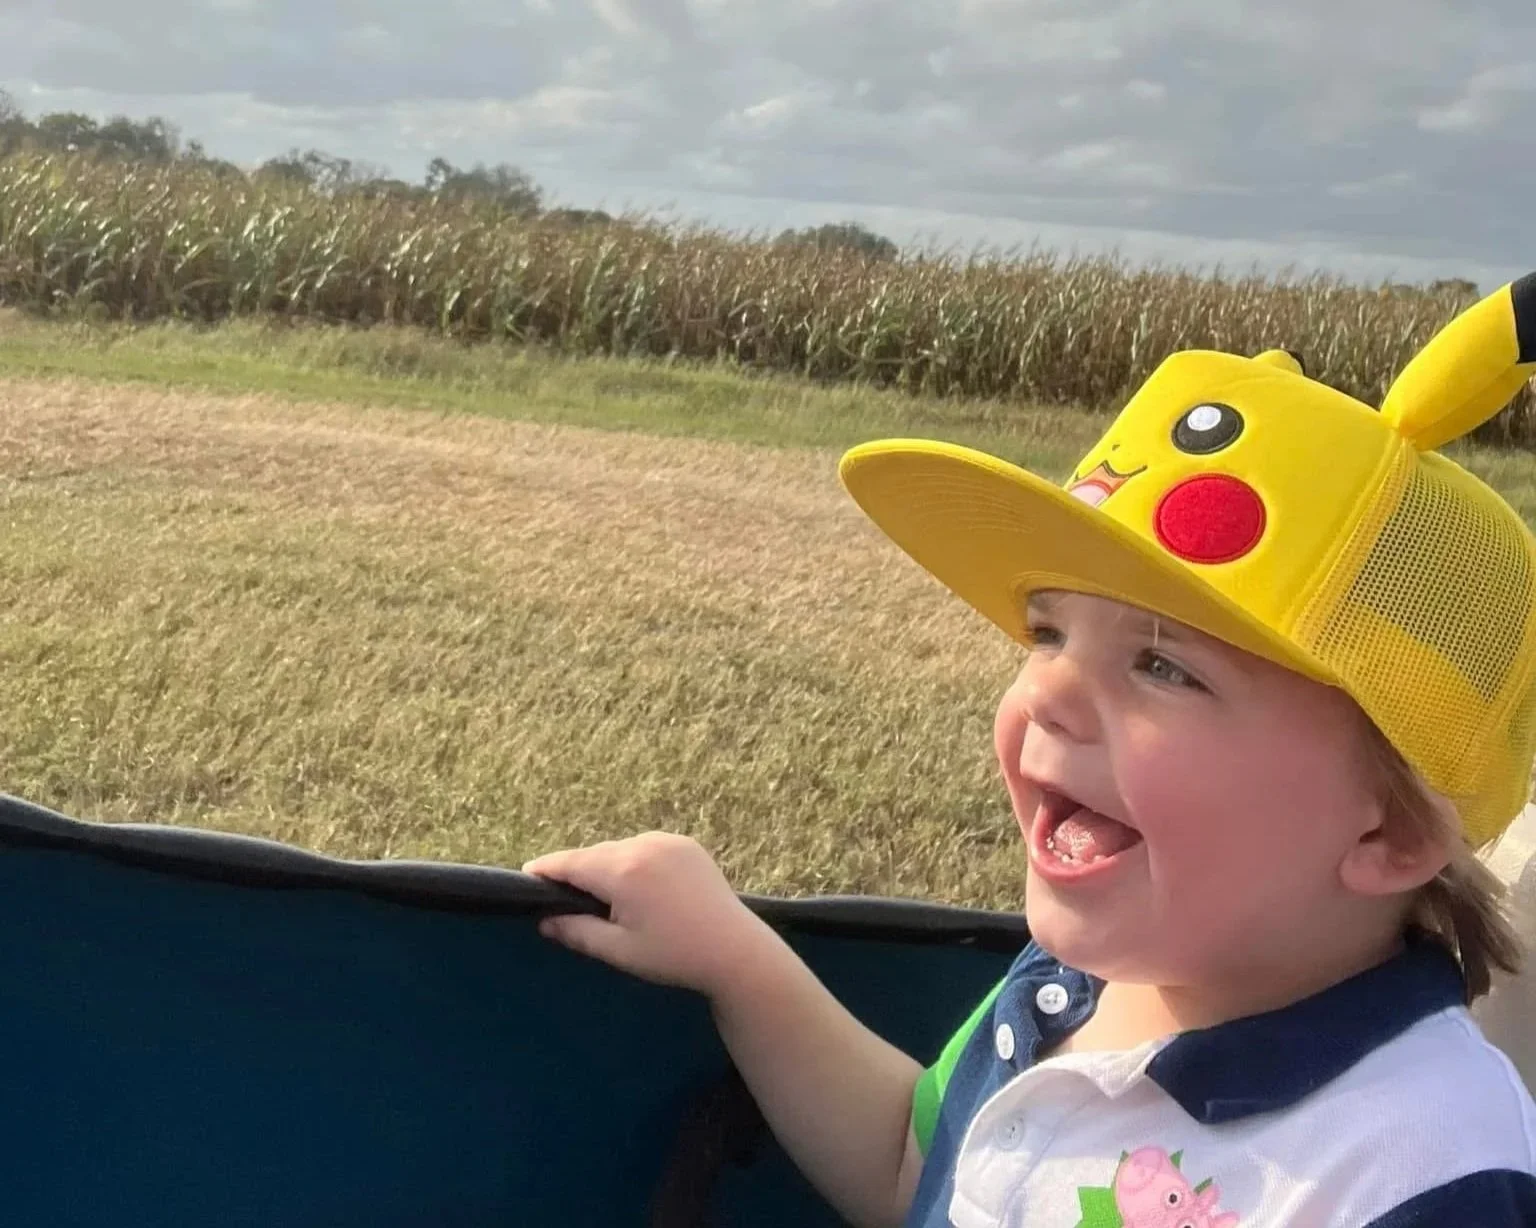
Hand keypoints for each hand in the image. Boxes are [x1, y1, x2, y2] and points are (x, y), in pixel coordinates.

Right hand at [522, 832, 773, 997]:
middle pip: (595, 855)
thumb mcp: (619, 950)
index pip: (570, 863)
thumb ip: (577, 932)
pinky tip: (637, 887)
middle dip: (577, 872)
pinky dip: (633, 862)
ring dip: (607, 866)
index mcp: (622, 871)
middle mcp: (643, 846)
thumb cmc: (673, 955)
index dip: (545, 869)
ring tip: (603, 897)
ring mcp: (667, 841)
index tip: (527, 874)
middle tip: (562, 897)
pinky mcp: (686, 844)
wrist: (735, 950)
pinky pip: (645, 848)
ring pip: (620, 849)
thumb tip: (543, 921)